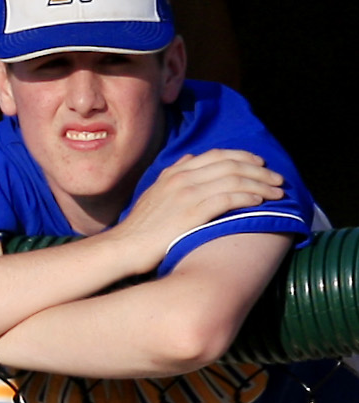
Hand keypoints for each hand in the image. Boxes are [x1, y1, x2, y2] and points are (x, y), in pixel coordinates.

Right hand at [111, 148, 286, 269]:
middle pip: (232, 165)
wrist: (123, 247)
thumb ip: (173, 174)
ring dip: (261, 185)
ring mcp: (187, 195)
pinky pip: (227, 199)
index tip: (261, 164)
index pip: (217, 155)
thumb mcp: (154, 192)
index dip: (244, 157)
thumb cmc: (140, 226)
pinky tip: (259, 202)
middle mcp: (182, 179)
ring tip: (277, 193)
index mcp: (175, 172)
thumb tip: (190, 158)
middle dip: (260, 171)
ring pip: (234, 180)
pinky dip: (247, 198)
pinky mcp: (191, 214)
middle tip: (278, 180)